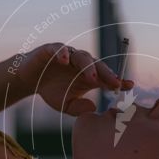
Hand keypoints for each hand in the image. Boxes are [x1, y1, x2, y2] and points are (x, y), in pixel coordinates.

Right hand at [17, 43, 133, 116]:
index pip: (106, 77)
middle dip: (107, 74)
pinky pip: (59, 49)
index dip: (118, 80)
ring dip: (88, 67)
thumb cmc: (51, 91)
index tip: (130, 85)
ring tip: (92, 78)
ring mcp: (68, 55)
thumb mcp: (65, 105)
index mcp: (88, 76)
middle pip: (98, 66)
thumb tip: (93, 108)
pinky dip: (62, 53)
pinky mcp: (51, 50)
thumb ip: (78, 108)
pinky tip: (65, 61)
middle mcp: (81, 64)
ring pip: (82, 57)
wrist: (29, 79)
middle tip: (115, 84)